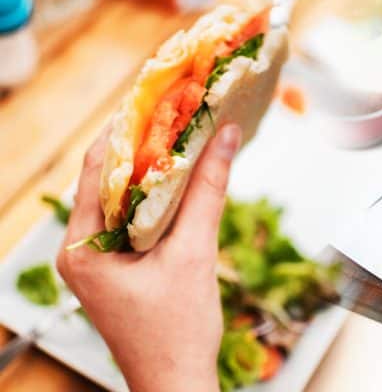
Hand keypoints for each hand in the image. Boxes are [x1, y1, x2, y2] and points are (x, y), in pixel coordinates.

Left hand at [57, 124, 241, 391]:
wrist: (177, 381)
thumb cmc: (178, 332)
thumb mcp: (195, 254)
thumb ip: (208, 191)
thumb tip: (224, 136)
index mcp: (82, 247)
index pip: (95, 169)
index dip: (124, 128)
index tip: (154, 96)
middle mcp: (80, 249)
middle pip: (105, 178)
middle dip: (139, 142)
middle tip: (173, 107)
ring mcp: (96, 259)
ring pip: (120, 196)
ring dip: (150, 167)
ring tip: (180, 133)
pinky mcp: (116, 266)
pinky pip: (131, 216)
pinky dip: (155, 194)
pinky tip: (181, 177)